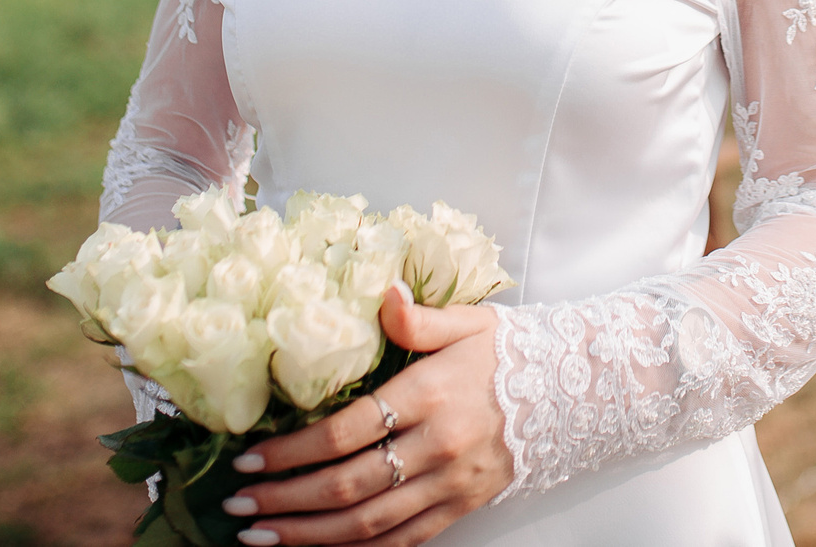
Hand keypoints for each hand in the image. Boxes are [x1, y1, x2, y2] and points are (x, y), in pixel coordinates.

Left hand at [225, 285, 510, 545]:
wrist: (577, 392)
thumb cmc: (513, 352)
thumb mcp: (469, 321)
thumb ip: (419, 317)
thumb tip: (380, 293)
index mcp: (430, 394)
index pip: (345, 432)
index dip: (291, 451)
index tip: (249, 460)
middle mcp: (437, 446)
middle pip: (347, 486)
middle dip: (285, 500)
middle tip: (238, 504)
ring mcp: (449, 483)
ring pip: (368, 524)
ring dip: (308, 535)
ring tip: (261, 536)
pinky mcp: (461, 507)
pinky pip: (402, 541)